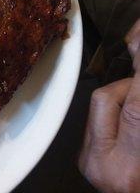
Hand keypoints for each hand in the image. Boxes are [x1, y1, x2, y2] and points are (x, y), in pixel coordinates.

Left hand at [79, 20, 139, 192]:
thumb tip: (136, 81)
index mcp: (128, 167)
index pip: (134, 108)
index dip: (138, 76)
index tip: (139, 50)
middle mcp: (101, 163)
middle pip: (105, 97)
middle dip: (129, 87)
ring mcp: (87, 160)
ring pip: (99, 104)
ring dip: (123, 100)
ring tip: (137, 115)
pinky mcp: (83, 155)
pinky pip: (96, 118)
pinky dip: (116, 114)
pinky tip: (128, 124)